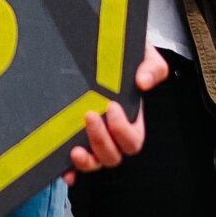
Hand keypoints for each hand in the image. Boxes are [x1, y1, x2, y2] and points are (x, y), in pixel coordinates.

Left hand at [64, 49, 166, 181]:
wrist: (101, 46)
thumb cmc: (123, 56)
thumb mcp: (143, 55)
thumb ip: (151, 67)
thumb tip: (143, 81)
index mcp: (131, 119)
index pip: (132, 140)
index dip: (122, 129)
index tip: (111, 106)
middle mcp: (111, 134)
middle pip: (113, 156)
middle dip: (101, 140)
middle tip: (89, 115)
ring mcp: (92, 138)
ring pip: (94, 163)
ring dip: (86, 160)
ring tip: (75, 148)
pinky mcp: (73, 138)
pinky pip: (72, 162)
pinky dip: (69, 169)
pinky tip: (64, 169)